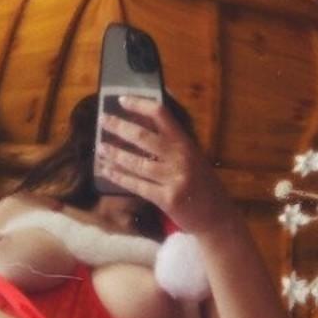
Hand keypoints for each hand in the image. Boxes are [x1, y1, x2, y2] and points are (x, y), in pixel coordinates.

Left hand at [96, 96, 231, 235]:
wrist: (217, 217)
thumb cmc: (203, 184)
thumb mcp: (193, 156)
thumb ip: (174, 141)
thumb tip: (147, 120)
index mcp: (186, 142)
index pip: (161, 115)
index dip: (139, 105)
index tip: (121, 100)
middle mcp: (180, 157)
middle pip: (143, 137)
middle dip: (119, 127)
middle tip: (102, 120)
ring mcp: (174, 178)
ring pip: (137, 163)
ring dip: (115, 154)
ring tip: (100, 148)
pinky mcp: (167, 199)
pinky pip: (137, 185)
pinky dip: (120, 177)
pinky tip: (107, 171)